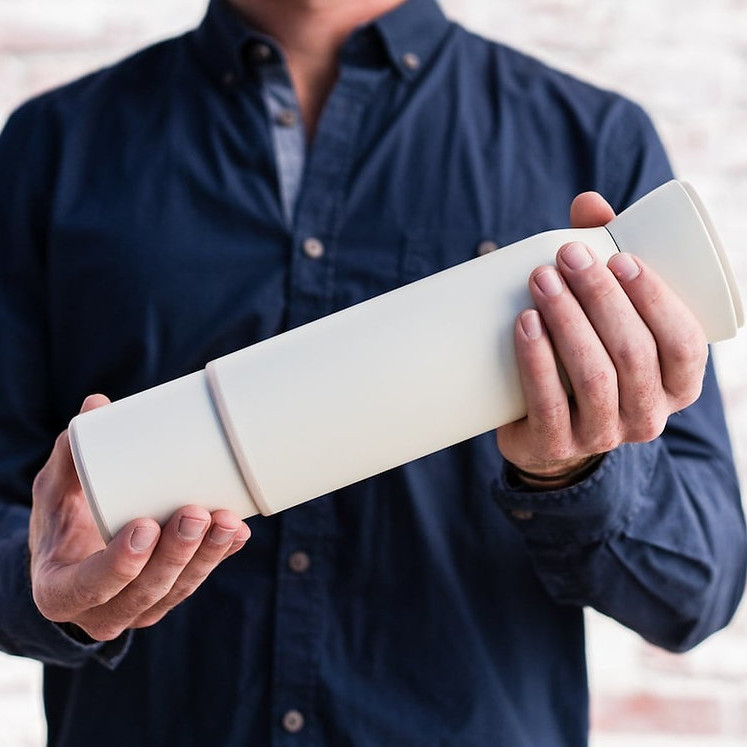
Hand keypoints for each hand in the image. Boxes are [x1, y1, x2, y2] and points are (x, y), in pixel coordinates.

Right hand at [29, 395, 250, 640]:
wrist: (74, 555)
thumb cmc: (61, 521)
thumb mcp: (54, 492)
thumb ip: (71, 455)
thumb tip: (97, 404)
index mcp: (60, 591)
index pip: (89, 586)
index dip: (119, 563)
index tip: (145, 525)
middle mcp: (102, 611)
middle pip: (146, 590)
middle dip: (177, 554)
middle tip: (196, 512)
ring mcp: (140, 608)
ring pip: (178, 590)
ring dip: (207, 556)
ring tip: (229, 520)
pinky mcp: (168, 595)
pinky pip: (197, 580)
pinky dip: (220, 556)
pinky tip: (239, 534)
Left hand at [496, 192, 707, 481]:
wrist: (548, 430)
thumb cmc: (587, 356)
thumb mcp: (607, 318)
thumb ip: (606, 259)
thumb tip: (588, 203)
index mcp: (677, 384)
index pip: (682, 343)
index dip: (655, 300)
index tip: (619, 258)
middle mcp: (649, 416)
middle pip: (634, 354)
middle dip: (600, 298)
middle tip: (566, 257)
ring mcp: (603, 436)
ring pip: (594, 377)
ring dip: (567, 321)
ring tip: (541, 279)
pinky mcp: (556, 445)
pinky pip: (549, 405)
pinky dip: (537, 360)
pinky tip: (525, 324)